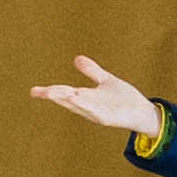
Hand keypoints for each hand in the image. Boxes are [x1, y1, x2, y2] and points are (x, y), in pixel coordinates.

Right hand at [32, 55, 163, 137]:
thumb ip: (92, 71)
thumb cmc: (124, 99)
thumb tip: (77, 58)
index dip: (49, 91)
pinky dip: (86, 106)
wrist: (143, 112)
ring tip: (53, 93)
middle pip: (68, 100)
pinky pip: (96, 112)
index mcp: (87, 97)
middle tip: (37, 92)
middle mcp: (89, 106)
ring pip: (80, 107)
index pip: (65, 93)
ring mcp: (98, 113)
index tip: (33, 91)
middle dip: (54, 95)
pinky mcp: (110, 118)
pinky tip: (78, 99)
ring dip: (67, 100)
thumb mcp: (106, 81)